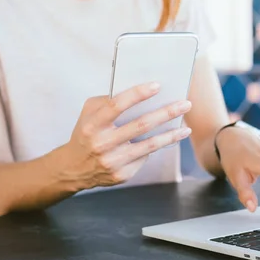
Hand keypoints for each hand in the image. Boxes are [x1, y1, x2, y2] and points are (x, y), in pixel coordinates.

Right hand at [61, 82, 191, 189]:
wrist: (73, 168)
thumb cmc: (87, 133)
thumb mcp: (89, 114)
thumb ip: (107, 101)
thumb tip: (139, 92)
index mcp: (92, 124)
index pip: (117, 105)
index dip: (138, 94)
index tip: (157, 86)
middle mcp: (102, 143)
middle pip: (141, 125)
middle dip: (166, 113)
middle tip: (186, 104)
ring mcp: (112, 161)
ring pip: (150, 145)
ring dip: (171, 134)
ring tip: (186, 127)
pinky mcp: (122, 174)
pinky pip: (144, 157)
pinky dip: (157, 147)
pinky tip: (168, 140)